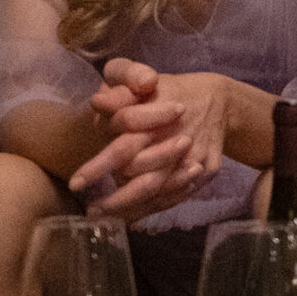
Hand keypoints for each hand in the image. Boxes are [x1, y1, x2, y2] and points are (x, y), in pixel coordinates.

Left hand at [71, 60, 227, 220]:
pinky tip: (134, 217)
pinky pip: (179, 195)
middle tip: (91, 212)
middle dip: (117, 199)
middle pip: (146, 179)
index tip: (76, 184)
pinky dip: (156, 208)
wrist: (220, 100)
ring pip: (162, 192)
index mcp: (158, 116)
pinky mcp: (208, 171)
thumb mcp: (141, 76)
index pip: (125, 146)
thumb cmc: (169, 90)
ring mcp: (196, 159)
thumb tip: (98, 102)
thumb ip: (121, 81)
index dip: (99, 166)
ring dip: (134, 208)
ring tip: (107, 218)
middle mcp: (177, 141)